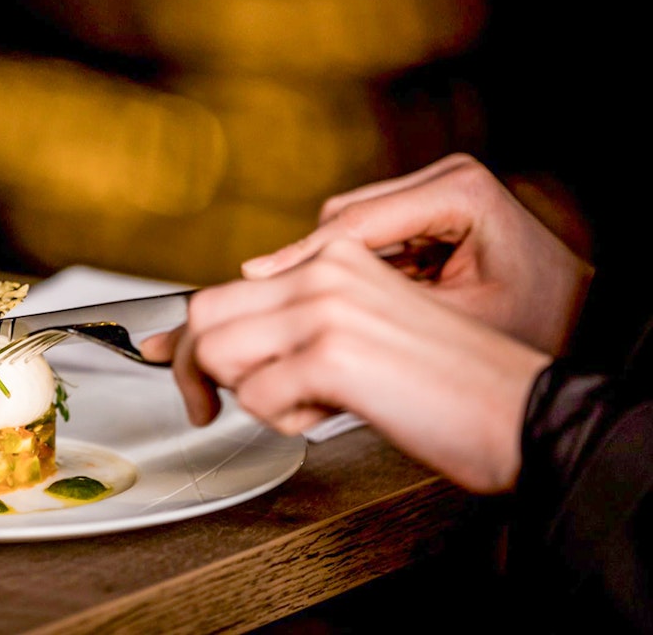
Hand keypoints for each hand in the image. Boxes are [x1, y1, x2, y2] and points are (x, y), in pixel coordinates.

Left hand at [141, 239, 552, 493]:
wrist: (522, 413)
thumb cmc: (446, 386)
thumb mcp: (361, 336)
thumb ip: (295, 329)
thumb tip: (215, 351)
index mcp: (334, 260)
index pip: (225, 290)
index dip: (181, 333)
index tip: (158, 357)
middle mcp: (325, 273)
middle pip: (204, 316)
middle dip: (190, 369)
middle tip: (206, 409)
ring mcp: (325, 310)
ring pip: (217, 353)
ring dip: (246, 396)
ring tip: (303, 408)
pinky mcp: (333, 356)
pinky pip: (256, 397)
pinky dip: (281, 422)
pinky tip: (329, 416)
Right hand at [240, 153, 592, 355]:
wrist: (584, 325)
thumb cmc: (536, 324)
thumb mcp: (450, 319)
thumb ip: (375, 304)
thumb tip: (301, 303)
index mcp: (458, 191)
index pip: (356, 222)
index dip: (301, 257)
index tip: (254, 279)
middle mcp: (445, 179)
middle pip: (344, 218)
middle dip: (311, 265)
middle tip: (278, 308)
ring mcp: (436, 194)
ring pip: (349, 228)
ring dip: (330, 270)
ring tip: (309, 315)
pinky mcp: (429, 215)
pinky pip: (369, 239)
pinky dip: (353, 272)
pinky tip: (342, 307)